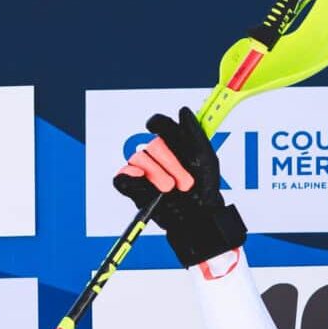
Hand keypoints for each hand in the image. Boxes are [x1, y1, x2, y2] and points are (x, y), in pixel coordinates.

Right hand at [110, 107, 245, 264]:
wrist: (199, 218)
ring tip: (171, 188)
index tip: (155, 126)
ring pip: (138, 159)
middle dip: (169, 162)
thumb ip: (195, 134)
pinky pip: (121, 177)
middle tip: (185, 180)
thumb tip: (183, 110)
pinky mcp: (134, 187)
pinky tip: (142, 179)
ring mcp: (145, 170)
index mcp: (175, 143)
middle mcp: (158, 154)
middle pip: (151, 144)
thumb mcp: (206, 159)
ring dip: (157, 174)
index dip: (157, 124)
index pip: (159, 124)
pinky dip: (129, 177)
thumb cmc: (205, 188)